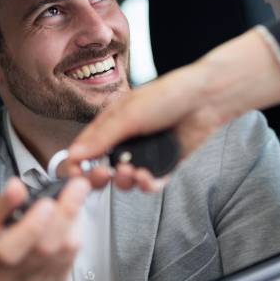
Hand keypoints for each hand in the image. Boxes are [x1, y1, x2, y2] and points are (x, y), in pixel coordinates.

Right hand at [0, 177, 89, 280]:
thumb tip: (16, 187)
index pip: (9, 250)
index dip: (31, 226)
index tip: (47, 202)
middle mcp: (13, 277)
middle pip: (46, 248)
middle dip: (65, 213)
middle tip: (77, 187)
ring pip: (64, 252)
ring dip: (73, 221)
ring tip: (73, 198)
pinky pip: (72, 257)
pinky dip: (75, 233)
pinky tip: (70, 220)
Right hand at [68, 28, 279, 187]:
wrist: (206, 99)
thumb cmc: (167, 96)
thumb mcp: (128, 114)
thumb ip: (102, 137)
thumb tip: (74, 155)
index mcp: (111, 125)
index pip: (85, 150)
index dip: (78, 165)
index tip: (76, 175)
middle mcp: (126, 141)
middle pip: (103, 169)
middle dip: (101, 177)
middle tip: (106, 175)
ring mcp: (145, 154)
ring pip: (126, 180)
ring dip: (126, 181)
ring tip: (133, 172)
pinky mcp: (165, 164)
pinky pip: (151, 183)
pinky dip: (147, 185)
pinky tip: (147, 178)